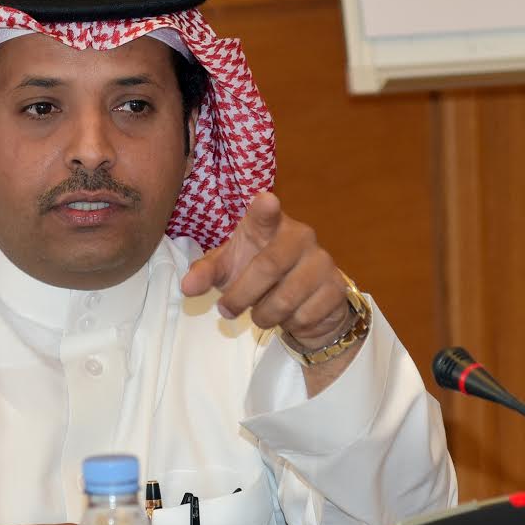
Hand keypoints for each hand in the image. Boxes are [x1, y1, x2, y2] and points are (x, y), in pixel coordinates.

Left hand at [181, 192, 349, 349]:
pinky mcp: (337, 288)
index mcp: (269, 226)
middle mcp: (300, 237)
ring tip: (258, 313)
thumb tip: (187, 287)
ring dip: (263, 315)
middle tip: (226, 310)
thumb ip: (206, 274)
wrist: (303, 303)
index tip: (265, 200)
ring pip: (286, 298)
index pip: (266, 214)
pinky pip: (305, 315)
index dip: (264, 208)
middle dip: (241, 296)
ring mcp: (322, 261)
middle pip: (268, 267)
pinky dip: (289, 324)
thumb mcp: (228, 271)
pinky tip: (289, 315)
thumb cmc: (257, 277)